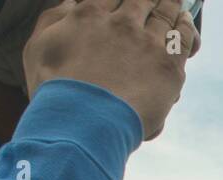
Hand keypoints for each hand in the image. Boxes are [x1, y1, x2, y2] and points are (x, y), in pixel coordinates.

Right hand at [24, 0, 200, 140]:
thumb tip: (71, 3)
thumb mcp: (37, 48)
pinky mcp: (168, 66)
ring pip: (166, 13)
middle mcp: (120, 22)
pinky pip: (183, 37)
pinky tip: (184, 21)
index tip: (122, 1)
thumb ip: (53, 19)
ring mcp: (147, 43)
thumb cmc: (53, 92)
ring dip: (171, 6)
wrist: (83, 123)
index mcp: (88, 14)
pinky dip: (185, 26)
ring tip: (176, 4)